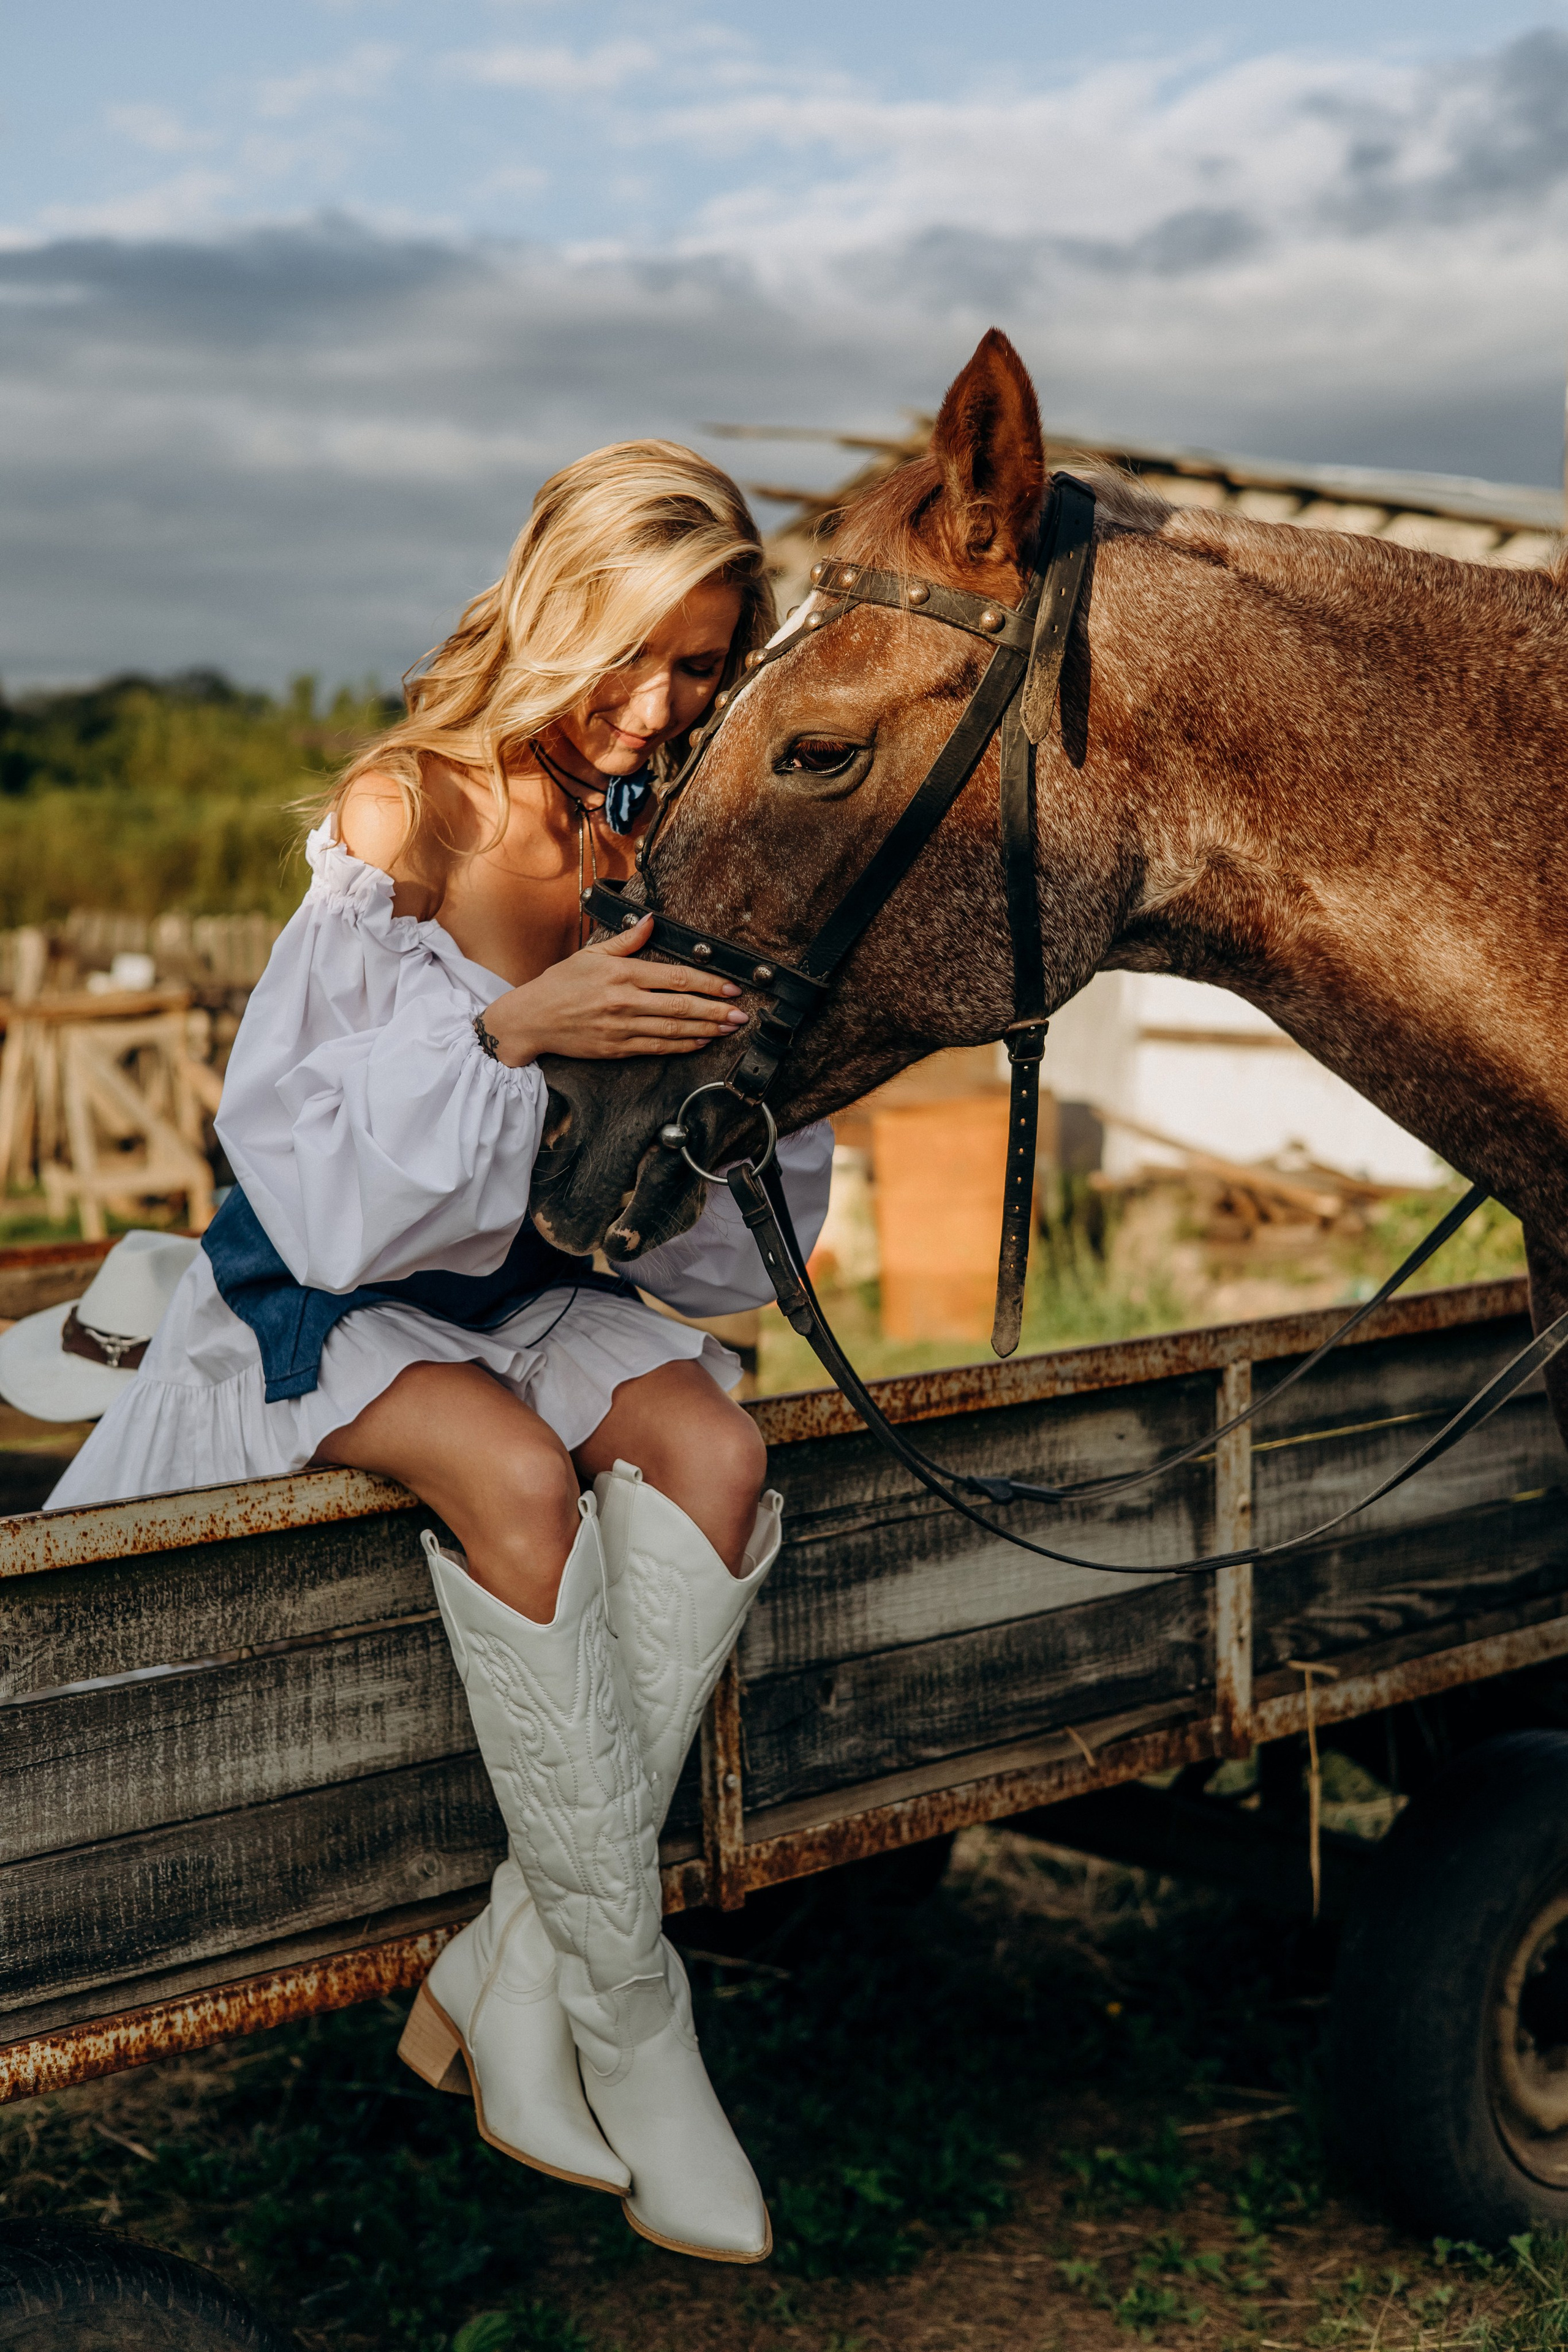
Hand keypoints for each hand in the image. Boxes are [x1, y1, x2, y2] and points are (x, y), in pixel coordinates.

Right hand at [481, 914, 748, 1064]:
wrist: (531, 1020)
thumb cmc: (559, 984)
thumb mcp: (591, 955)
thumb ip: (627, 940)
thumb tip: (652, 920)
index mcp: (622, 974)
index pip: (676, 978)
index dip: (709, 983)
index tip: (731, 987)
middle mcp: (625, 1002)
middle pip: (682, 1007)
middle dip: (716, 1010)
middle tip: (742, 1013)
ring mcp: (622, 1028)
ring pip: (674, 1031)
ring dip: (706, 1030)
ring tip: (729, 1028)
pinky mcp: (617, 1049)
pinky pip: (658, 1048)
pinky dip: (683, 1046)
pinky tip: (701, 1042)